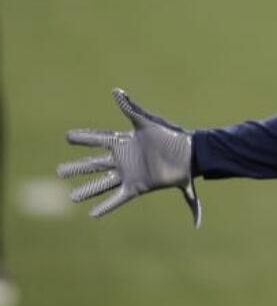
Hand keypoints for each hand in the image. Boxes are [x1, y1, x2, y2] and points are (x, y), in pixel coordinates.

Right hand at [58, 89, 200, 226]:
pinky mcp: (138, 187)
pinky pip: (118, 198)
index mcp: (125, 142)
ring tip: (71, 197)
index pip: (98, 139)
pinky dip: (106, 206)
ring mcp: (130, 174)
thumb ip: (130, 108)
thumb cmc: (170, 136)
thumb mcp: (147, 122)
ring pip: (102, 183)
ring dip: (87, 190)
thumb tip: (116, 91)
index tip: (67, 137)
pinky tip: (92, 214)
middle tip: (59, 171)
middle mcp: (124, 159)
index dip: (84, 138)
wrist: (189, 154)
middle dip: (77, 168)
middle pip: (94, 165)